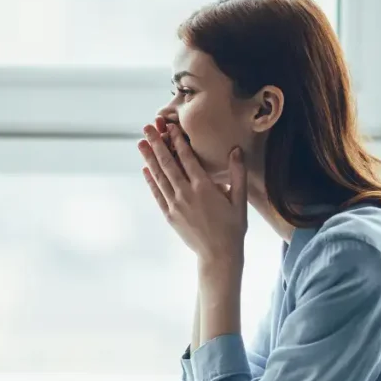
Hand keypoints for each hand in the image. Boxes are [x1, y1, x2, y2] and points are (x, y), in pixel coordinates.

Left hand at [138, 120, 247, 266]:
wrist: (218, 254)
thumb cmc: (233, 227)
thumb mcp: (239, 199)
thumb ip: (237, 173)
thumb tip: (236, 149)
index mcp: (204, 187)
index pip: (187, 157)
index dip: (177, 140)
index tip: (170, 126)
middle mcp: (186, 193)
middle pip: (168, 163)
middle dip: (157, 143)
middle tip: (147, 128)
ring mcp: (175, 204)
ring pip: (159, 176)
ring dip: (149, 158)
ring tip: (141, 143)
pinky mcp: (169, 215)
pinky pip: (157, 194)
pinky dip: (150, 181)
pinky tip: (145, 169)